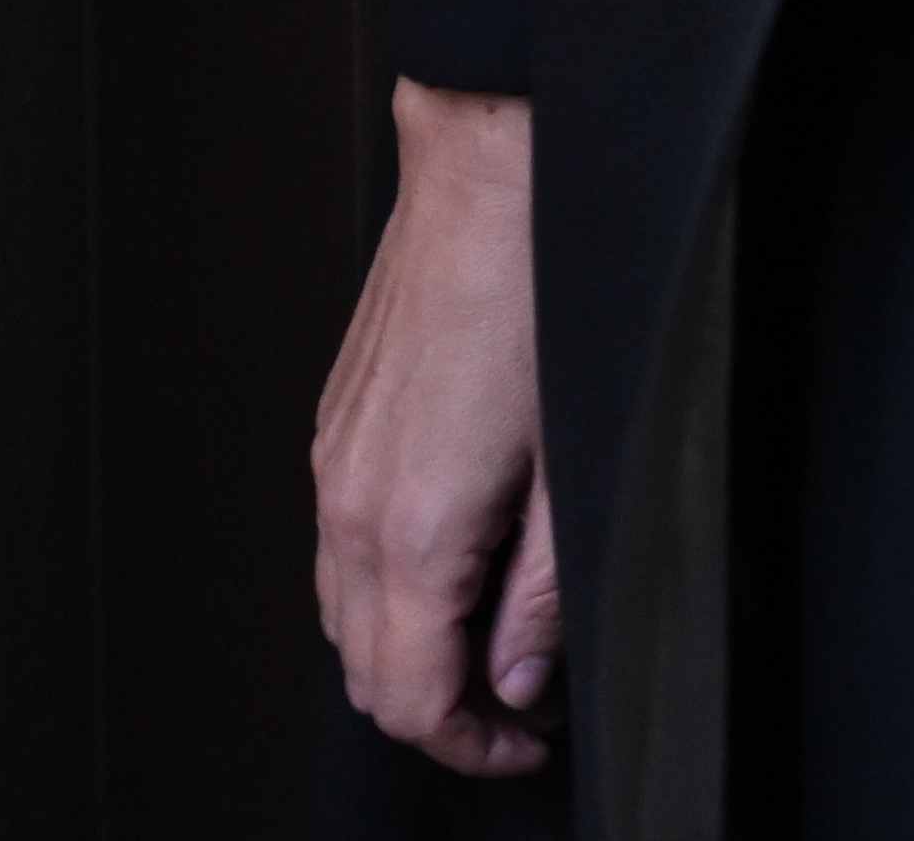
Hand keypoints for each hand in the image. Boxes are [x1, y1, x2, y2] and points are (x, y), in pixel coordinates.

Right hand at [313, 82, 558, 771]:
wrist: (493, 169)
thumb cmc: (546, 284)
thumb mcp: (580, 455)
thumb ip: (547, 584)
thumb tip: (523, 673)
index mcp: (410, 528)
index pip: (408, 698)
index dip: (471, 743)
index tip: (525, 743)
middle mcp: (352, 504)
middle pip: (364, 671)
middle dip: (439, 709)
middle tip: (519, 705)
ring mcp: (334, 464)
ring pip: (342, 614)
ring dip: (408, 648)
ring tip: (495, 636)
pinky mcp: (337, 427)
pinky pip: (341, 545)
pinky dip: (388, 583)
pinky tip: (459, 555)